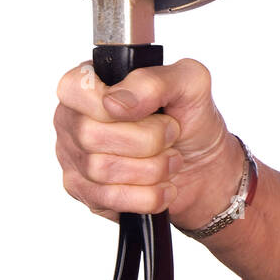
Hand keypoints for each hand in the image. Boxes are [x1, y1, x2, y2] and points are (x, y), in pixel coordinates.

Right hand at [54, 58, 242, 229]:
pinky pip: (111, 199)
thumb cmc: (191, 120)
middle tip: (171, 134)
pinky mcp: (87, 195)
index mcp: (92, 84)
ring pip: (101, 169)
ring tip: (171, 159)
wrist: (205, 166)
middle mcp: (75, 120)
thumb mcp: (190, 83)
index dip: (107, 102)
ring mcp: (75, 160)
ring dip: (153, 167)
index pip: (74, 87)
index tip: (147, 111)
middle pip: (91, 133)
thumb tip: (114, 102)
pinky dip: (149, 194)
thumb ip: (153, 80)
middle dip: (148, 139)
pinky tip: (163, 186)